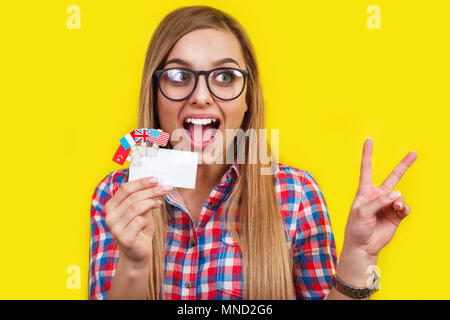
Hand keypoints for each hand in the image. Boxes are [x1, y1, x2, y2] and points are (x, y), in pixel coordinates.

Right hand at [104, 177, 171, 266]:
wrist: (138, 253)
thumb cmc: (140, 230)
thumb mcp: (141, 211)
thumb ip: (143, 199)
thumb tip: (155, 184)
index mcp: (111, 206)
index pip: (125, 189)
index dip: (141, 182)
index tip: (156, 179)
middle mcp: (110, 216)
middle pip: (132, 197)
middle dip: (151, 190)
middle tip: (166, 187)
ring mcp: (115, 227)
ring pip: (136, 207)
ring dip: (152, 202)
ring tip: (160, 203)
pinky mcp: (124, 237)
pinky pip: (139, 221)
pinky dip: (148, 219)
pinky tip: (150, 221)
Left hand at [344, 138, 417, 257]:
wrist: (363, 246)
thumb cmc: (356, 227)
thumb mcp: (362, 211)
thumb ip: (379, 201)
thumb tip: (398, 195)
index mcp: (365, 191)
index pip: (367, 169)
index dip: (368, 154)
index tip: (369, 140)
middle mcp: (378, 195)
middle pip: (393, 177)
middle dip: (404, 165)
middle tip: (414, 153)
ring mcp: (388, 205)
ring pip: (400, 196)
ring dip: (398, 201)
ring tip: (393, 208)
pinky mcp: (396, 215)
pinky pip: (405, 207)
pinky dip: (403, 208)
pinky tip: (399, 211)